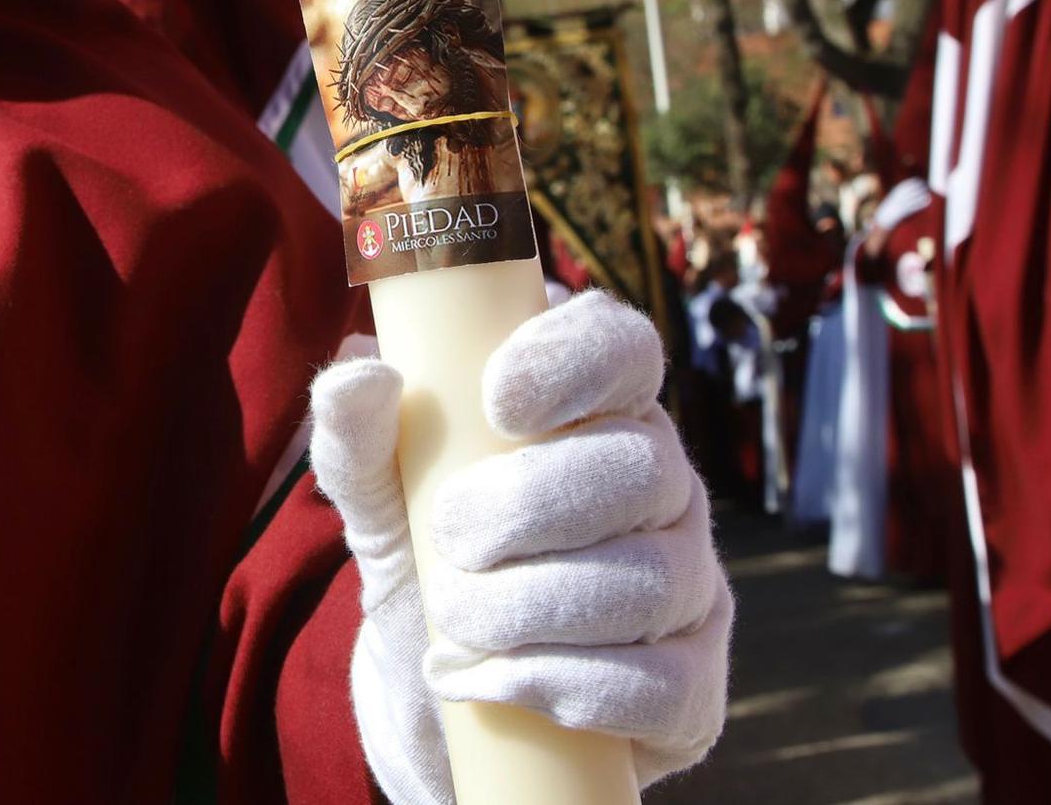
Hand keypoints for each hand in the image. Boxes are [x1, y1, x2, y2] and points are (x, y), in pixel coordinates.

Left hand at [310, 292, 730, 801]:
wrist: (428, 702)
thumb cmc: (420, 565)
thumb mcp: (375, 500)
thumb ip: (357, 438)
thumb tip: (362, 373)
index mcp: (592, 410)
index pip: (623, 348)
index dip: (575, 361)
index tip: (497, 400)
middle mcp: (660, 484)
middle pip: (643, 467)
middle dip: (533, 504)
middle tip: (449, 536)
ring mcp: (688, 585)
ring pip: (653, 580)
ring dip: (531, 605)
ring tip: (451, 620)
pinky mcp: (692, 688)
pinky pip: (663, 685)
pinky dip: (562, 684)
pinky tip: (491, 680)